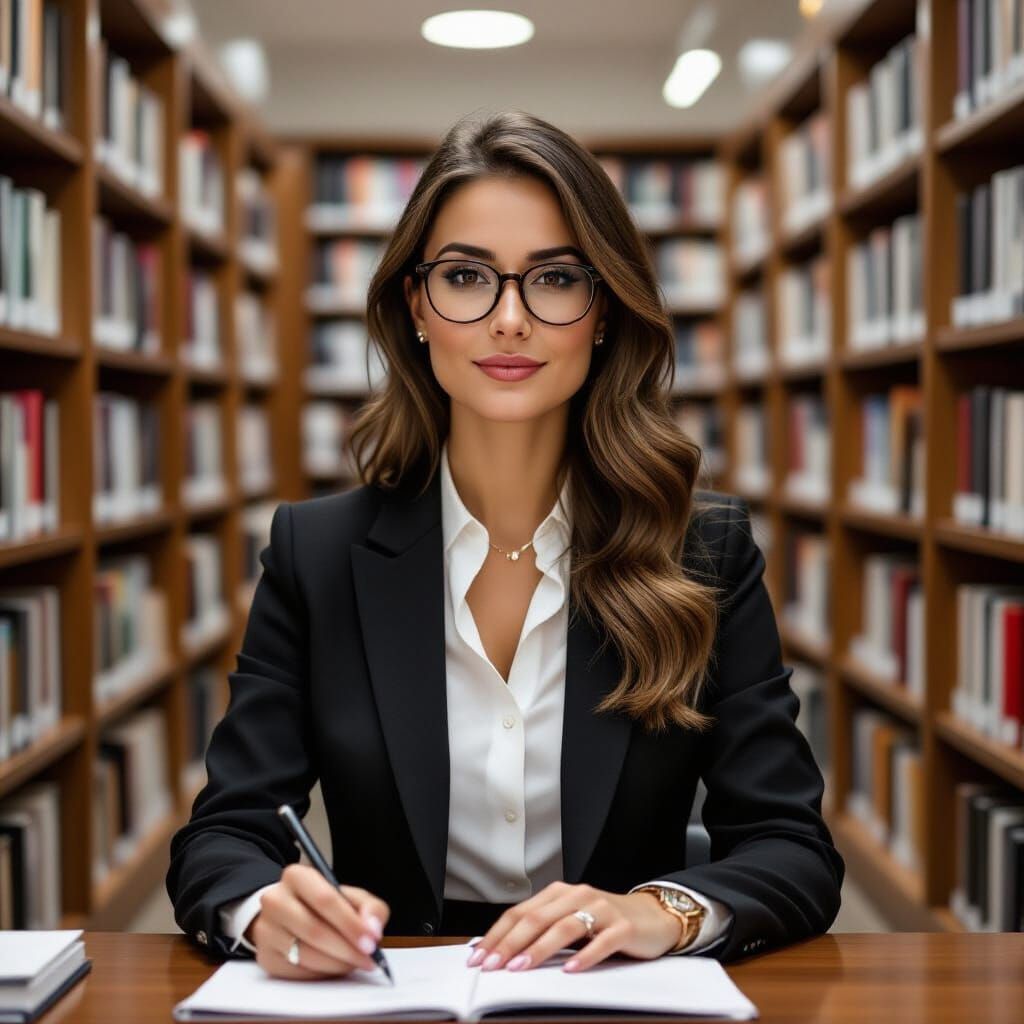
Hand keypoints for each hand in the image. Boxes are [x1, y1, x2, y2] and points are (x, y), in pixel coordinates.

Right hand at [247, 864, 390, 979]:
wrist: (288, 914)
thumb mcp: (350, 896)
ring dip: (337, 963)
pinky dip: (321, 973)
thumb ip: (369, 907)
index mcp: (297, 876)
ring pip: (305, 954)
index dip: (350, 923)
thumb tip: (372, 928)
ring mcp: (266, 930)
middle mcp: (275, 900)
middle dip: (347, 948)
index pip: (325, 899)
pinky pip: (297, 972)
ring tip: (355, 963)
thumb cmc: (323, 905)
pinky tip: (334, 967)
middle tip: (368, 958)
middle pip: (314, 930)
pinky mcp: (265, 957)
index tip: (371, 940)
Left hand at [467, 881, 681, 973]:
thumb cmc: (605, 922)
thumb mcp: (570, 921)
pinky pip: (602, 941)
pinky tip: (571, 970)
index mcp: (559, 893)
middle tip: (492, 965)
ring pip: (564, 927)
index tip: (478, 956)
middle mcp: (578, 895)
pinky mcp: (623, 926)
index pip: (520, 913)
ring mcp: (601, 909)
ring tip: (521, 967)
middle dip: (509, 943)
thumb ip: (542, 930)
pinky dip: (585, 955)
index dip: (497, 934)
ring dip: (539, 949)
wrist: (653, 916)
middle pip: (536, 919)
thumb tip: (502, 951)